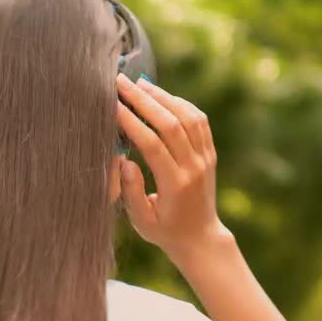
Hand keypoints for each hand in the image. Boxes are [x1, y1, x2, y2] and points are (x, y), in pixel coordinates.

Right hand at [115, 74, 228, 256]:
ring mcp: (205, 159)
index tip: (112, 105)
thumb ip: (131, 192)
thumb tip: (123, 161)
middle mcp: (193, 167)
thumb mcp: (141, 221)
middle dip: (143, 100)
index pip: (151, 144)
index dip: (131, 121)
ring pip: (187, 117)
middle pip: (170, 124)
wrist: (200, 238)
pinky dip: (181, 103)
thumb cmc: (164, 231)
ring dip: (163, 96)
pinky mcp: (210, 154)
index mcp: (175, 184)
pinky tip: (163, 95)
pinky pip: (199, 121)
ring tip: (140, 84)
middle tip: (121, 82)